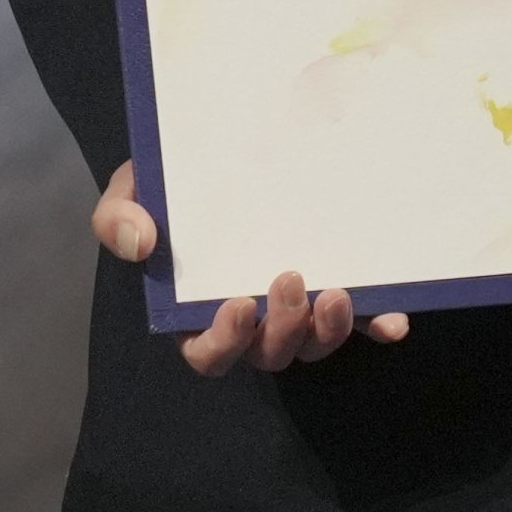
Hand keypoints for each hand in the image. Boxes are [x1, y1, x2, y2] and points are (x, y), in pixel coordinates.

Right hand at [95, 162, 413, 376]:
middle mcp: (252, 322)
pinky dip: (378, 325)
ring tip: (339, 293)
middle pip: (270, 355)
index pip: (209, 354)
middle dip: (283, 330)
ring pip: (315, 345)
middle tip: (290, 282)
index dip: (224, 343)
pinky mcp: (337, 291)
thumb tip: (137, 243)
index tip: (239, 305)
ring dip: (329, 331)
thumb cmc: (170, 185)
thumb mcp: (132, 190)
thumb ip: (117, 216)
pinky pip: (362, 321)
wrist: (218, 156)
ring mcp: (297, 309)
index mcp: (197, 312)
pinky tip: (393, 321)